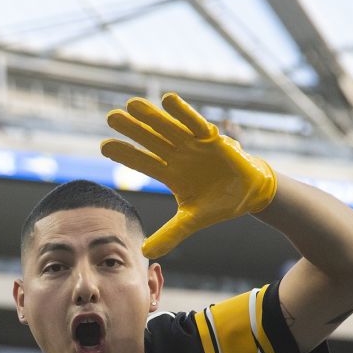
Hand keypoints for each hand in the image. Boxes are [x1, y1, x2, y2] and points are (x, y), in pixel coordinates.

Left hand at [100, 93, 276, 258]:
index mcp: (170, 174)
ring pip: (168, 128)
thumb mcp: (191, 221)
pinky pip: (195, 124)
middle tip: (111, 117)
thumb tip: (145, 252)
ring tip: (132, 104)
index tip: (104, 147)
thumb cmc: (218, 203)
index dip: (125, 154)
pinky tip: (168, 100)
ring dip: (152, 117)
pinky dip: (183, 113)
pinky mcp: (212, 139)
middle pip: (150, 140)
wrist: (248, 194)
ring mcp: (194, 145)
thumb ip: (170, 234)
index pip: (143, 162)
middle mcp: (178, 156)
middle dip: (132, 129)